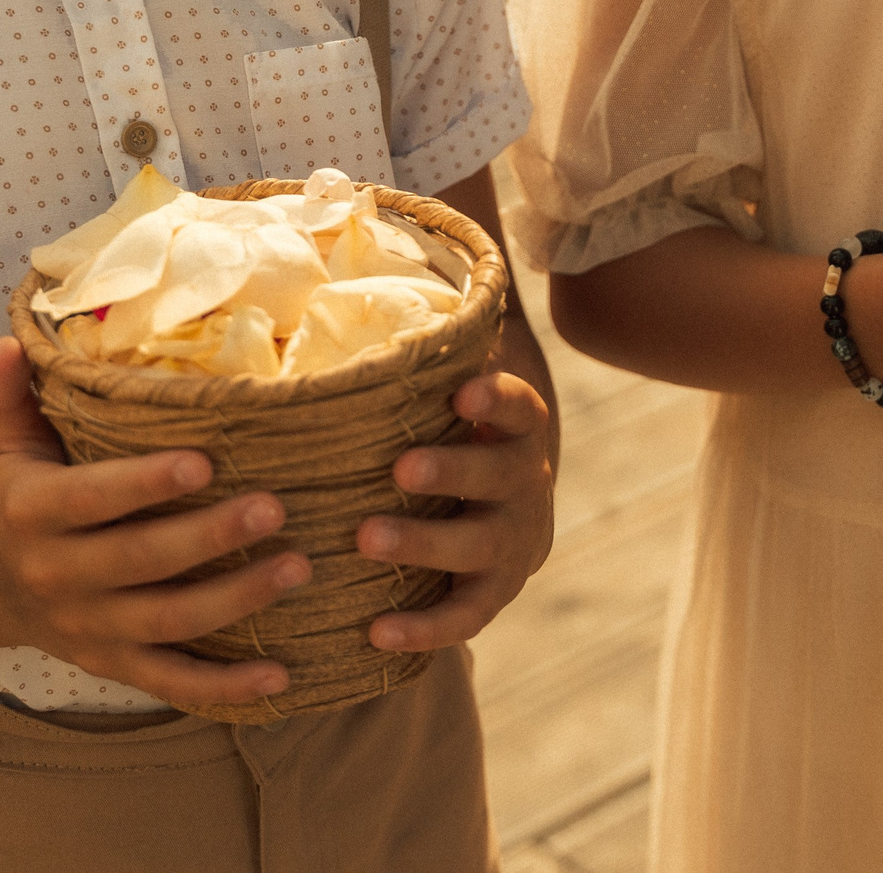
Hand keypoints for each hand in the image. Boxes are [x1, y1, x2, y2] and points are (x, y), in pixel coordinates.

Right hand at [0, 337, 308, 705]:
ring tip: (298, 569)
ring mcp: (88, 628)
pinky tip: (280, 676)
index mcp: (33, 512)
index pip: (91, 499)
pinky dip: (226, 689)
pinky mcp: (112, 664)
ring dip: (235, 602)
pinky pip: (171, 683)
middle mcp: (57, 576)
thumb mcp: (0, 440)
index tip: (205, 461)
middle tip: (276, 509)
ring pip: (167, 623)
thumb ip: (4, 392)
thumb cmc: (13, 491)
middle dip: (210, 538)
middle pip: (140, 563)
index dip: (145, 484)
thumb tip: (11, 343)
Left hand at [356, 371, 554, 650]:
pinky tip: (376, 633)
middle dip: (451, 471)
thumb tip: (358, 249)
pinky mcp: (493, 593)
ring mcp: (513, 540)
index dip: (496, 397)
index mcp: (517, 425)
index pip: (519, 405)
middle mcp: (524, 481)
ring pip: (480, 545)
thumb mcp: (450, 387)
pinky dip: (426, 628)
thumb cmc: (452, 429)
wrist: (507, 510)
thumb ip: (419, 348)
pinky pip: (465, 616)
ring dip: (426, 544)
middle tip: (399, 468)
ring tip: (367, 539)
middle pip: (499, 475)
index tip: (460, 391)